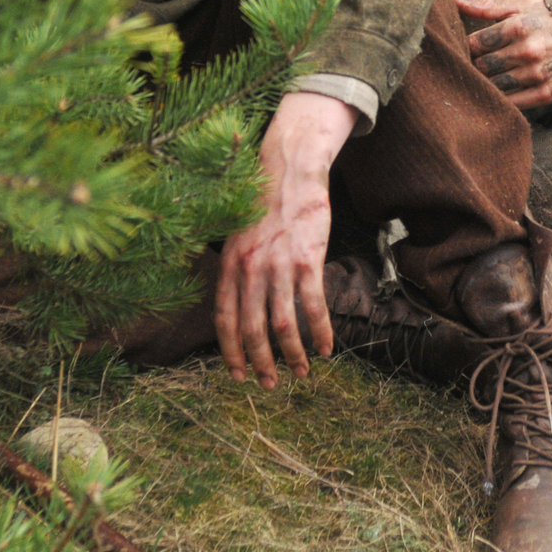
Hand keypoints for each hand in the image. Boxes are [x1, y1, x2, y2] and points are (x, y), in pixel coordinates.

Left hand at [213, 91, 351, 389]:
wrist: (289, 167)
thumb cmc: (264, 201)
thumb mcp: (237, 234)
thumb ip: (236, 269)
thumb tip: (237, 304)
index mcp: (229, 264)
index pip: (224, 319)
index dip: (230, 352)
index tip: (237, 376)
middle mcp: (250, 268)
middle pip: (252, 330)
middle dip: (261, 363)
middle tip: (270, 384)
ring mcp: (279, 265)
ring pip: (283, 325)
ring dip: (292, 355)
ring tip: (301, 373)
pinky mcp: (308, 259)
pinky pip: (314, 306)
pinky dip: (321, 332)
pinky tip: (327, 348)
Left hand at [456, 0, 551, 109]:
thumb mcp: (523, 2)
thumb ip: (487, 5)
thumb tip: (454, 1)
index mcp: (517, 25)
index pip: (474, 43)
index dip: (466, 47)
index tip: (469, 49)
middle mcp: (527, 51)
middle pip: (482, 66)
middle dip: (475, 66)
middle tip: (475, 65)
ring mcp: (537, 74)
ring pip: (494, 86)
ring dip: (486, 83)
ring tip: (488, 78)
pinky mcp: (547, 93)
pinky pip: (513, 103)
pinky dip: (502, 100)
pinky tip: (499, 93)